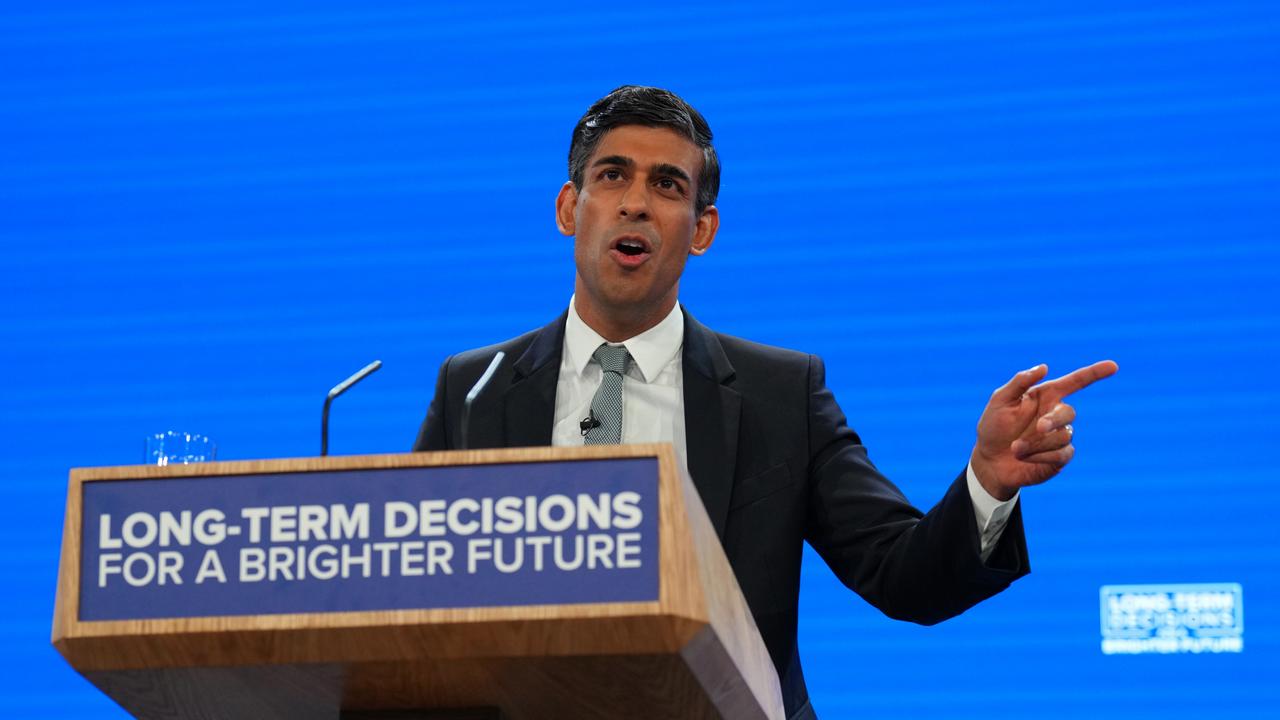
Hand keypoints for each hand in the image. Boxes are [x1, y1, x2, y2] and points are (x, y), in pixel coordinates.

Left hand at [970, 360, 1117, 500]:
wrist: (990, 461)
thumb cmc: (993, 427)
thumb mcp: (1000, 401)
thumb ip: (1019, 382)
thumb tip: (1044, 367)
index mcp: (1045, 396)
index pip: (1075, 382)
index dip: (1094, 373)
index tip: (1113, 366)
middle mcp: (1056, 415)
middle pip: (1069, 413)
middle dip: (1053, 420)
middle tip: (1037, 428)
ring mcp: (1060, 436)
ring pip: (1063, 437)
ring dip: (1035, 443)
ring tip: (1015, 448)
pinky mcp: (1060, 457)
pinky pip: (1062, 454)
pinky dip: (1040, 456)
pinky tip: (1024, 457)